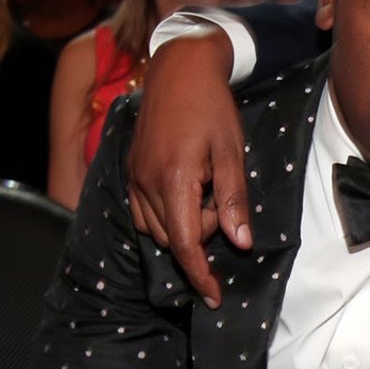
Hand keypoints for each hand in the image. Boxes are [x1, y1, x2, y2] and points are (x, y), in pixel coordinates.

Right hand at [125, 29, 250, 308]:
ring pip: (156, 229)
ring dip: (184, 225)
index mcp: (173, 179)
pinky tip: (188, 194)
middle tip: (222, 200)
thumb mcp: (232, 152)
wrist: (179, 70)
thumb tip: (239, 243)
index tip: (214, 297)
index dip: (199, 275)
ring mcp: (133, 177)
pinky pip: (144, 213)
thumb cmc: (212, 108)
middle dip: (200, 236)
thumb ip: (233, 200)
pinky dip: (166, 217)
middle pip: (172, 238)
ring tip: (206, 191)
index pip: (184, 244)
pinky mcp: (130, 172)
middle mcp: (145, 183)